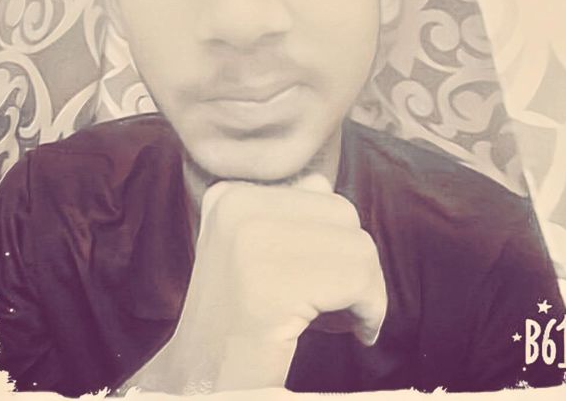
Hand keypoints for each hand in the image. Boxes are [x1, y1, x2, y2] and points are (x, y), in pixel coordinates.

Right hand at [165, 175, 386, 391]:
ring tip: (343, 320)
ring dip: (367, 290)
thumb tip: (323, 184)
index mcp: (229, 195)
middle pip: (342, 214)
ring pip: (357, 246)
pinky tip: (357, 333)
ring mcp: (249, 240)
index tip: (324, 284)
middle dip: (357, 263)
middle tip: (339, 308)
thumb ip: (285, 213)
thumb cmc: (234, 332)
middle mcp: (235, 205)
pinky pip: (357, 279)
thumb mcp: (249, 255)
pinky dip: (371, 309)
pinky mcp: (269, 284)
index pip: (318, 192)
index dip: (335, 243)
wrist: (193, 390)